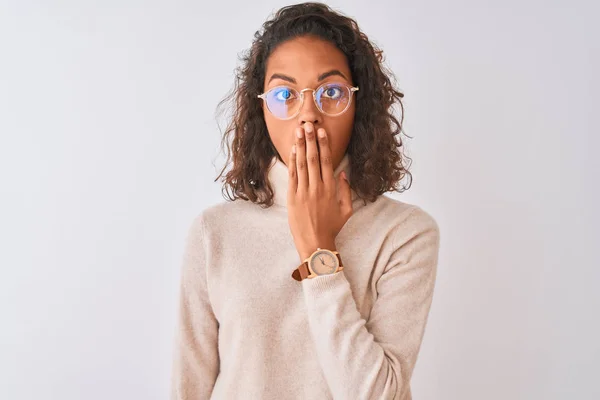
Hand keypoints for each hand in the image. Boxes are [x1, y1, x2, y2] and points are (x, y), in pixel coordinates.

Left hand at [287, 122, 352, 261]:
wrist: (315, 244)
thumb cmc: (332, 228)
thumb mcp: (346, 210)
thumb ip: (346, 191)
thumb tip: (344, 174)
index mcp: (331, 190)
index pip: (326, 162)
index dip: (323, 145)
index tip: (321, 132)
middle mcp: (317, 188)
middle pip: (313, 159)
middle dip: (310, 140)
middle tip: (308, 125)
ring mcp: (303, 193)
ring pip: (301, 164)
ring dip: (300, 146)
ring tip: (298, 132)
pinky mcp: (292, 198)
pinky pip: (292, 176)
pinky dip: (292, 162)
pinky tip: (292, 150)